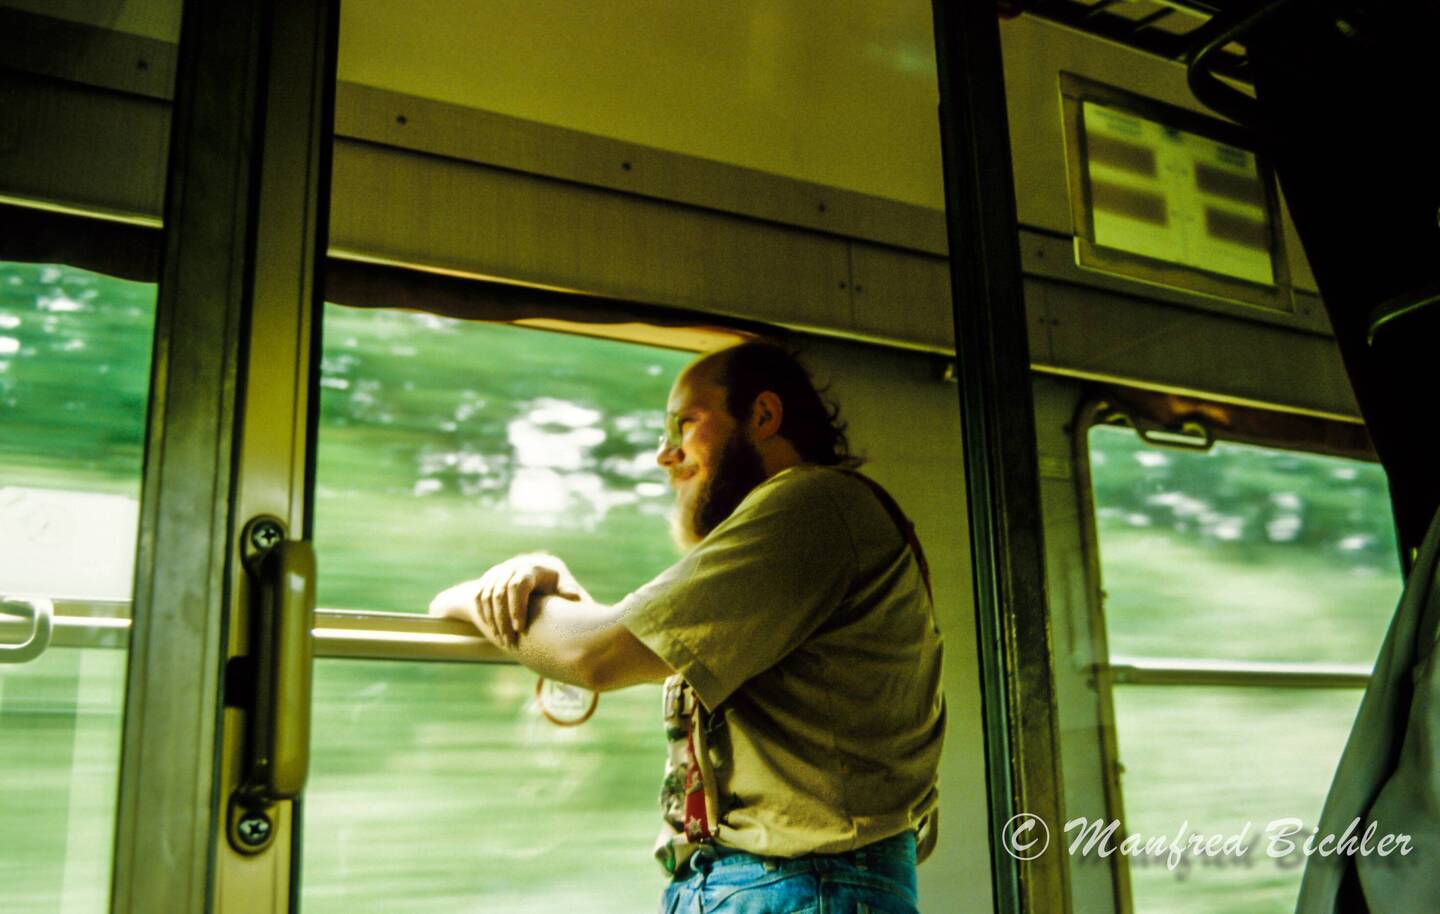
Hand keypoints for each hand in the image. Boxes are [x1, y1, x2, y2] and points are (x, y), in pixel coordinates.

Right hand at [429, 554, 582, 647]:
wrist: (538, 571)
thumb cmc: (555, 584)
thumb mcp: (565, 585)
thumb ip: (570, 592)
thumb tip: (573, 596)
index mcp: (531, 568)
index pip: (517, 585)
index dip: (516, 607)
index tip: (520, 629)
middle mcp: (512, 567)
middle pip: (499, 593)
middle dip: (502, 620)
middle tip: (509, 642)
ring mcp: (498, 572)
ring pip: (487, 596)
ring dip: (491, 620)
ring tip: (501, 640)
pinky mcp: (489, 579)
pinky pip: (480, 596)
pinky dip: (482, 613)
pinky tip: (490, 630)